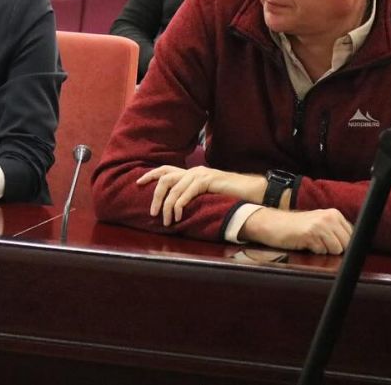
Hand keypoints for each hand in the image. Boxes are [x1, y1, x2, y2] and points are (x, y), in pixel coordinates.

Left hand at [136, 165, 265, 225]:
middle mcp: (193, 171)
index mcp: (192, 172)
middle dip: (156, 196)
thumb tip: (178, 208)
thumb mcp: (208, 195)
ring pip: (174, 188)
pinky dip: (179, 204)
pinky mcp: (207, 181)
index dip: (150, 175)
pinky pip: (187, 192)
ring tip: (166, 221)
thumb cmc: (231, 196)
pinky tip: (178, 216)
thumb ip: (194, 196)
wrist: (252, 190)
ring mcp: (200, 175)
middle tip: (153, 213)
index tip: (138, 183)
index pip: (166, 169)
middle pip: (165, 179)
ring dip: (167, 206)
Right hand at [240, 207, 352, 253]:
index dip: (343, 243)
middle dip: (335, 248)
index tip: (330, 242)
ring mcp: (320, 225)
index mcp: (334, 213)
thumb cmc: (296, 226)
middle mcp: (329, 217)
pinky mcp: (311, 234)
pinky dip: (314, 251)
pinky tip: (305, 242)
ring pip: (336, 249)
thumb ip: (336, 230)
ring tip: (311, 241)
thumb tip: (354, 245)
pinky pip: (322, 251)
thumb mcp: (319, 222)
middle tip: (319, 242)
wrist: (272, 223)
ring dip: (324, 250)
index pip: (353, 235)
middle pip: (347, 244)